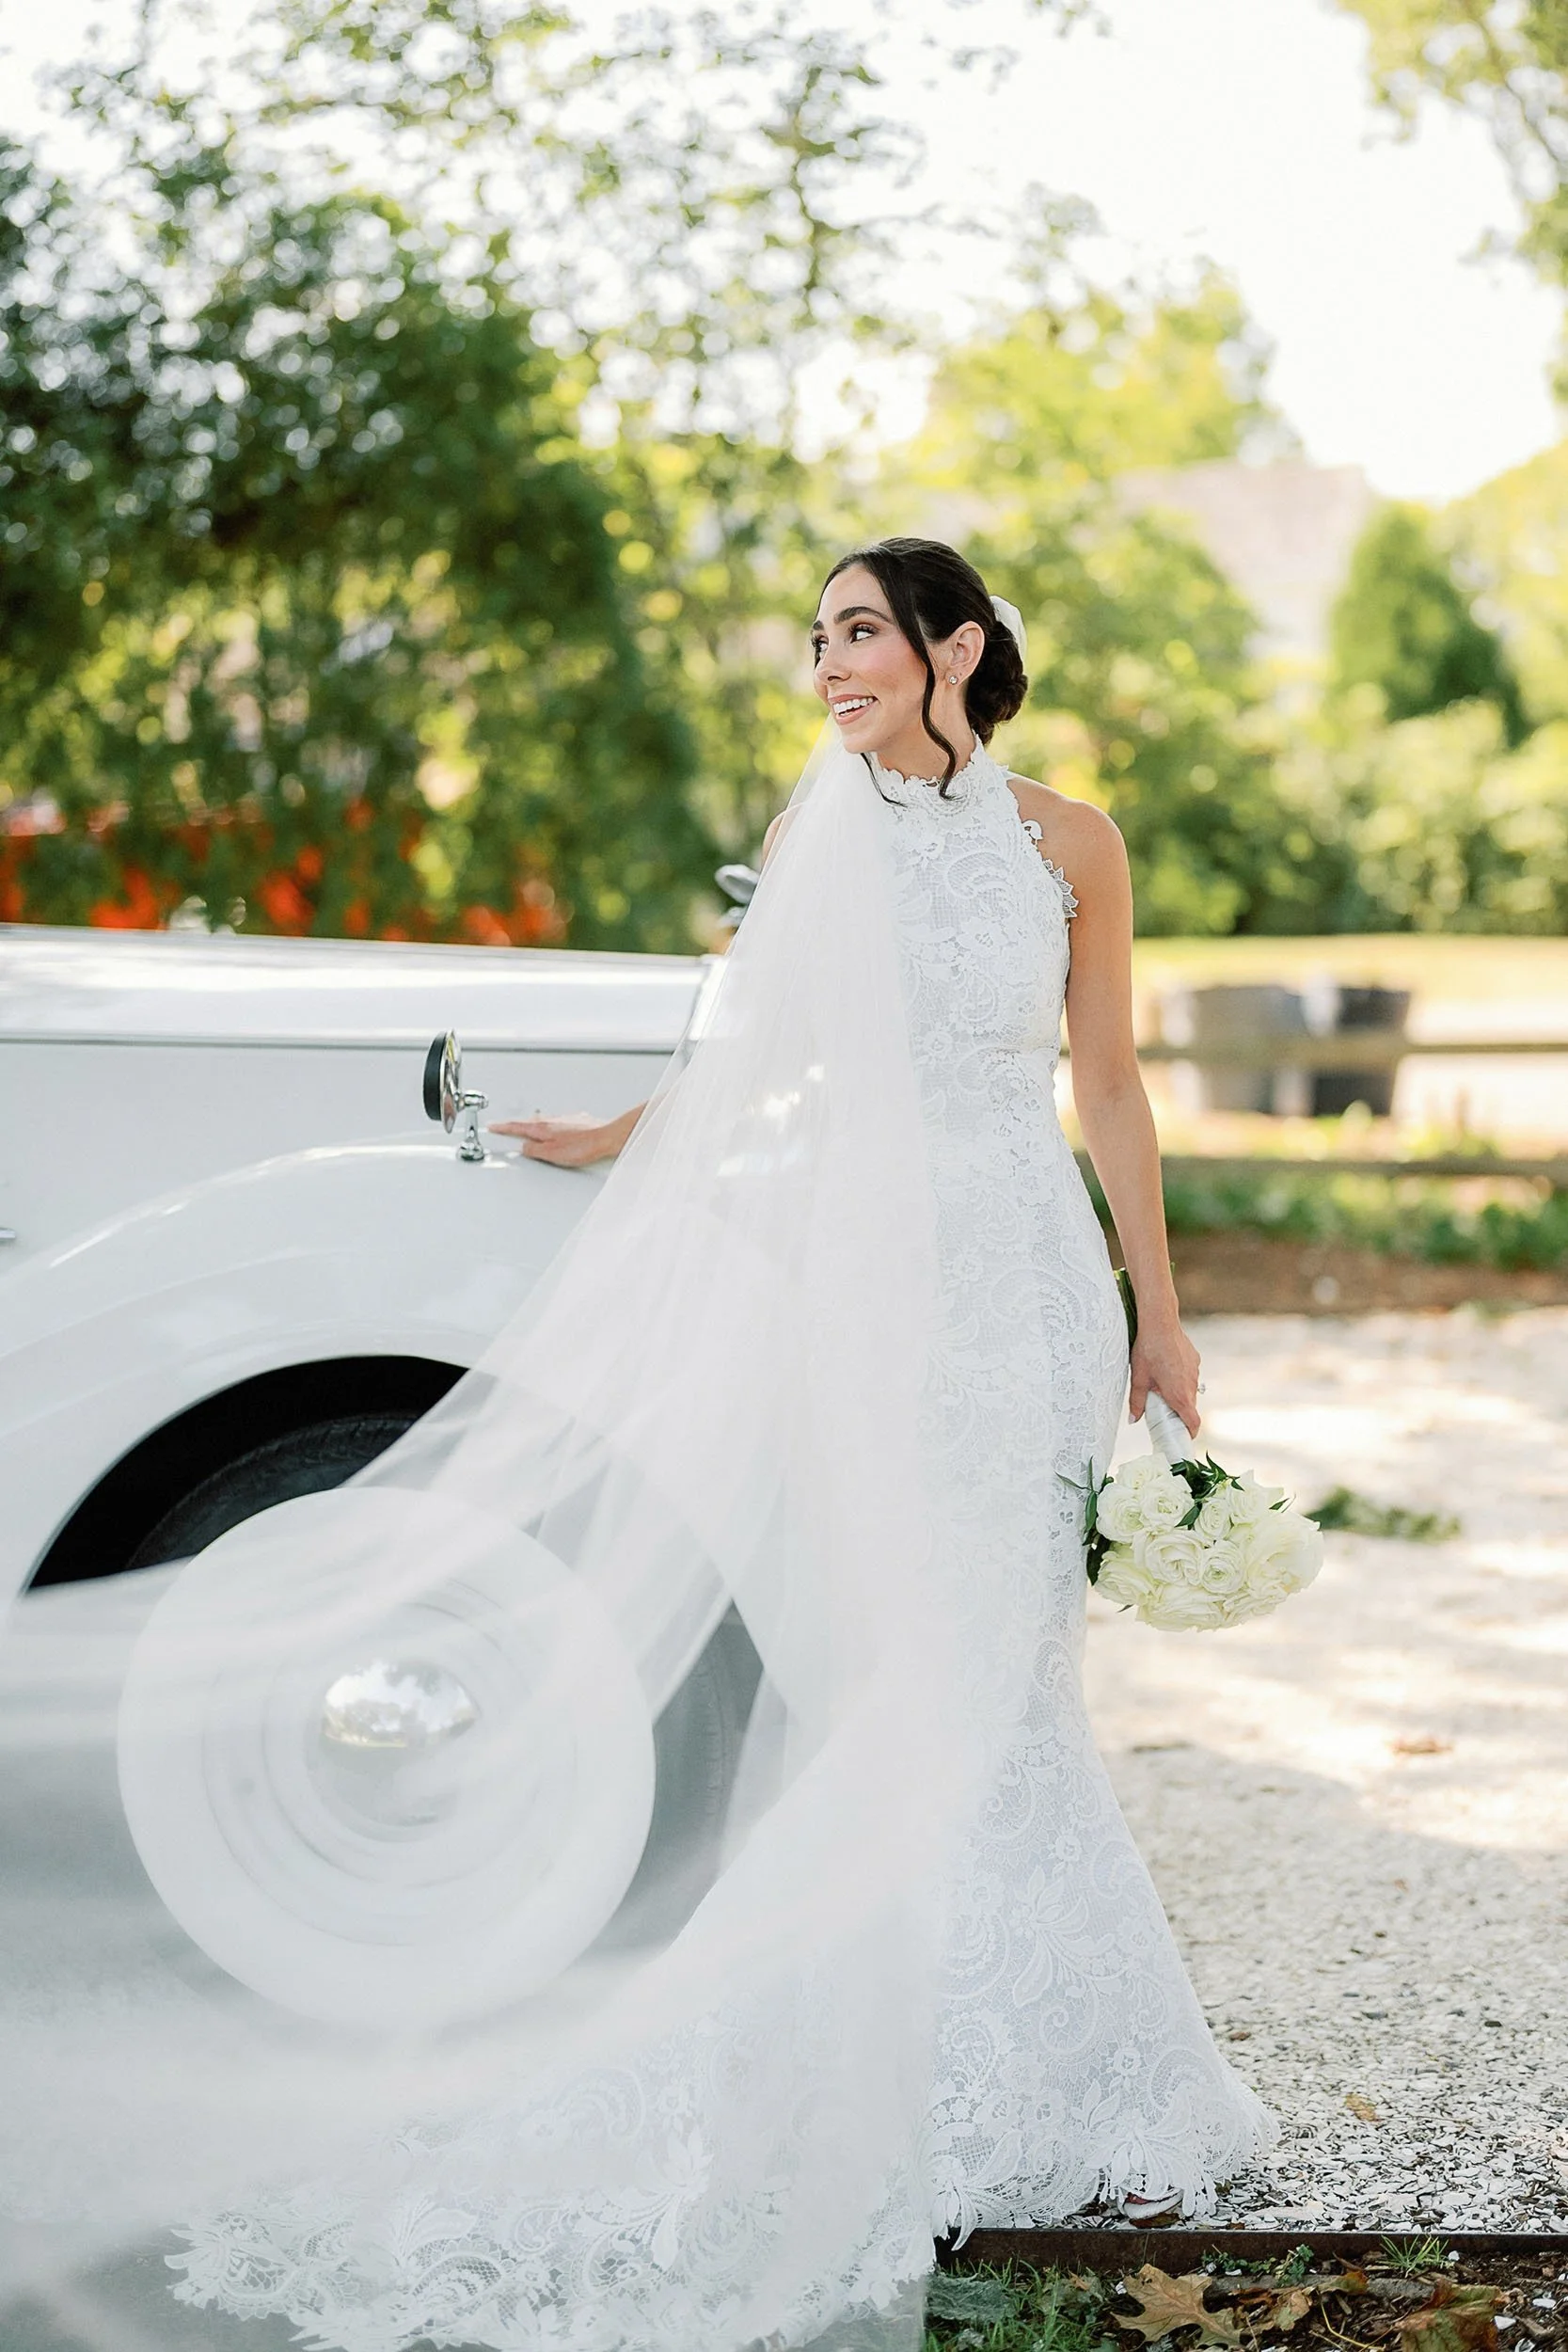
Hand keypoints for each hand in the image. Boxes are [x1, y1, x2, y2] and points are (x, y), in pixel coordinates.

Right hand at [487, 1107, 639, 1166]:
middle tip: (505, 1128)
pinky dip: (549, 1126)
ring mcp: (565, 1119)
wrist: (606, 1138)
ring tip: (525, 1129)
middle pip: (528, 1123)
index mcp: (543, 1128)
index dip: (503, 1128)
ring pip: (543, 1121)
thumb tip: (524, 1147)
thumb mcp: (551, 1154)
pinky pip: (557, 1122)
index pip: (517, 1127)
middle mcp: (552, 1120)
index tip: (493, 1126)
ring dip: (532, 1125)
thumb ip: (534, 1150)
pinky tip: (553, 1129)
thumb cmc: (583, 1146)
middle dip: (515, 1125)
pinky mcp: (576, 1121)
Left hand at [1129, 1315, 1201, 1437]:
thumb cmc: (1148, 1350)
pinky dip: (1179, 1378)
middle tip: (1161, 1411)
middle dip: (1177, 1412)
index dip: (1189, 1433)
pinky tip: (1165, 1367)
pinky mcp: (1195, 1360)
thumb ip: (1137, 1402)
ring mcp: (1195, 1372)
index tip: (1180, 1438)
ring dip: (1178, 1393)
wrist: (1160, 1322)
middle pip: (1189, 1407)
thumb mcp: (1138, 1379)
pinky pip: (1189, 1375)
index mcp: (1179, 1394)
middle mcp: (1191, 1385)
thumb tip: (1133, 1421)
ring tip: (1159, 1384)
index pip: (1193, 1422)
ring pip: (1188, 1390)